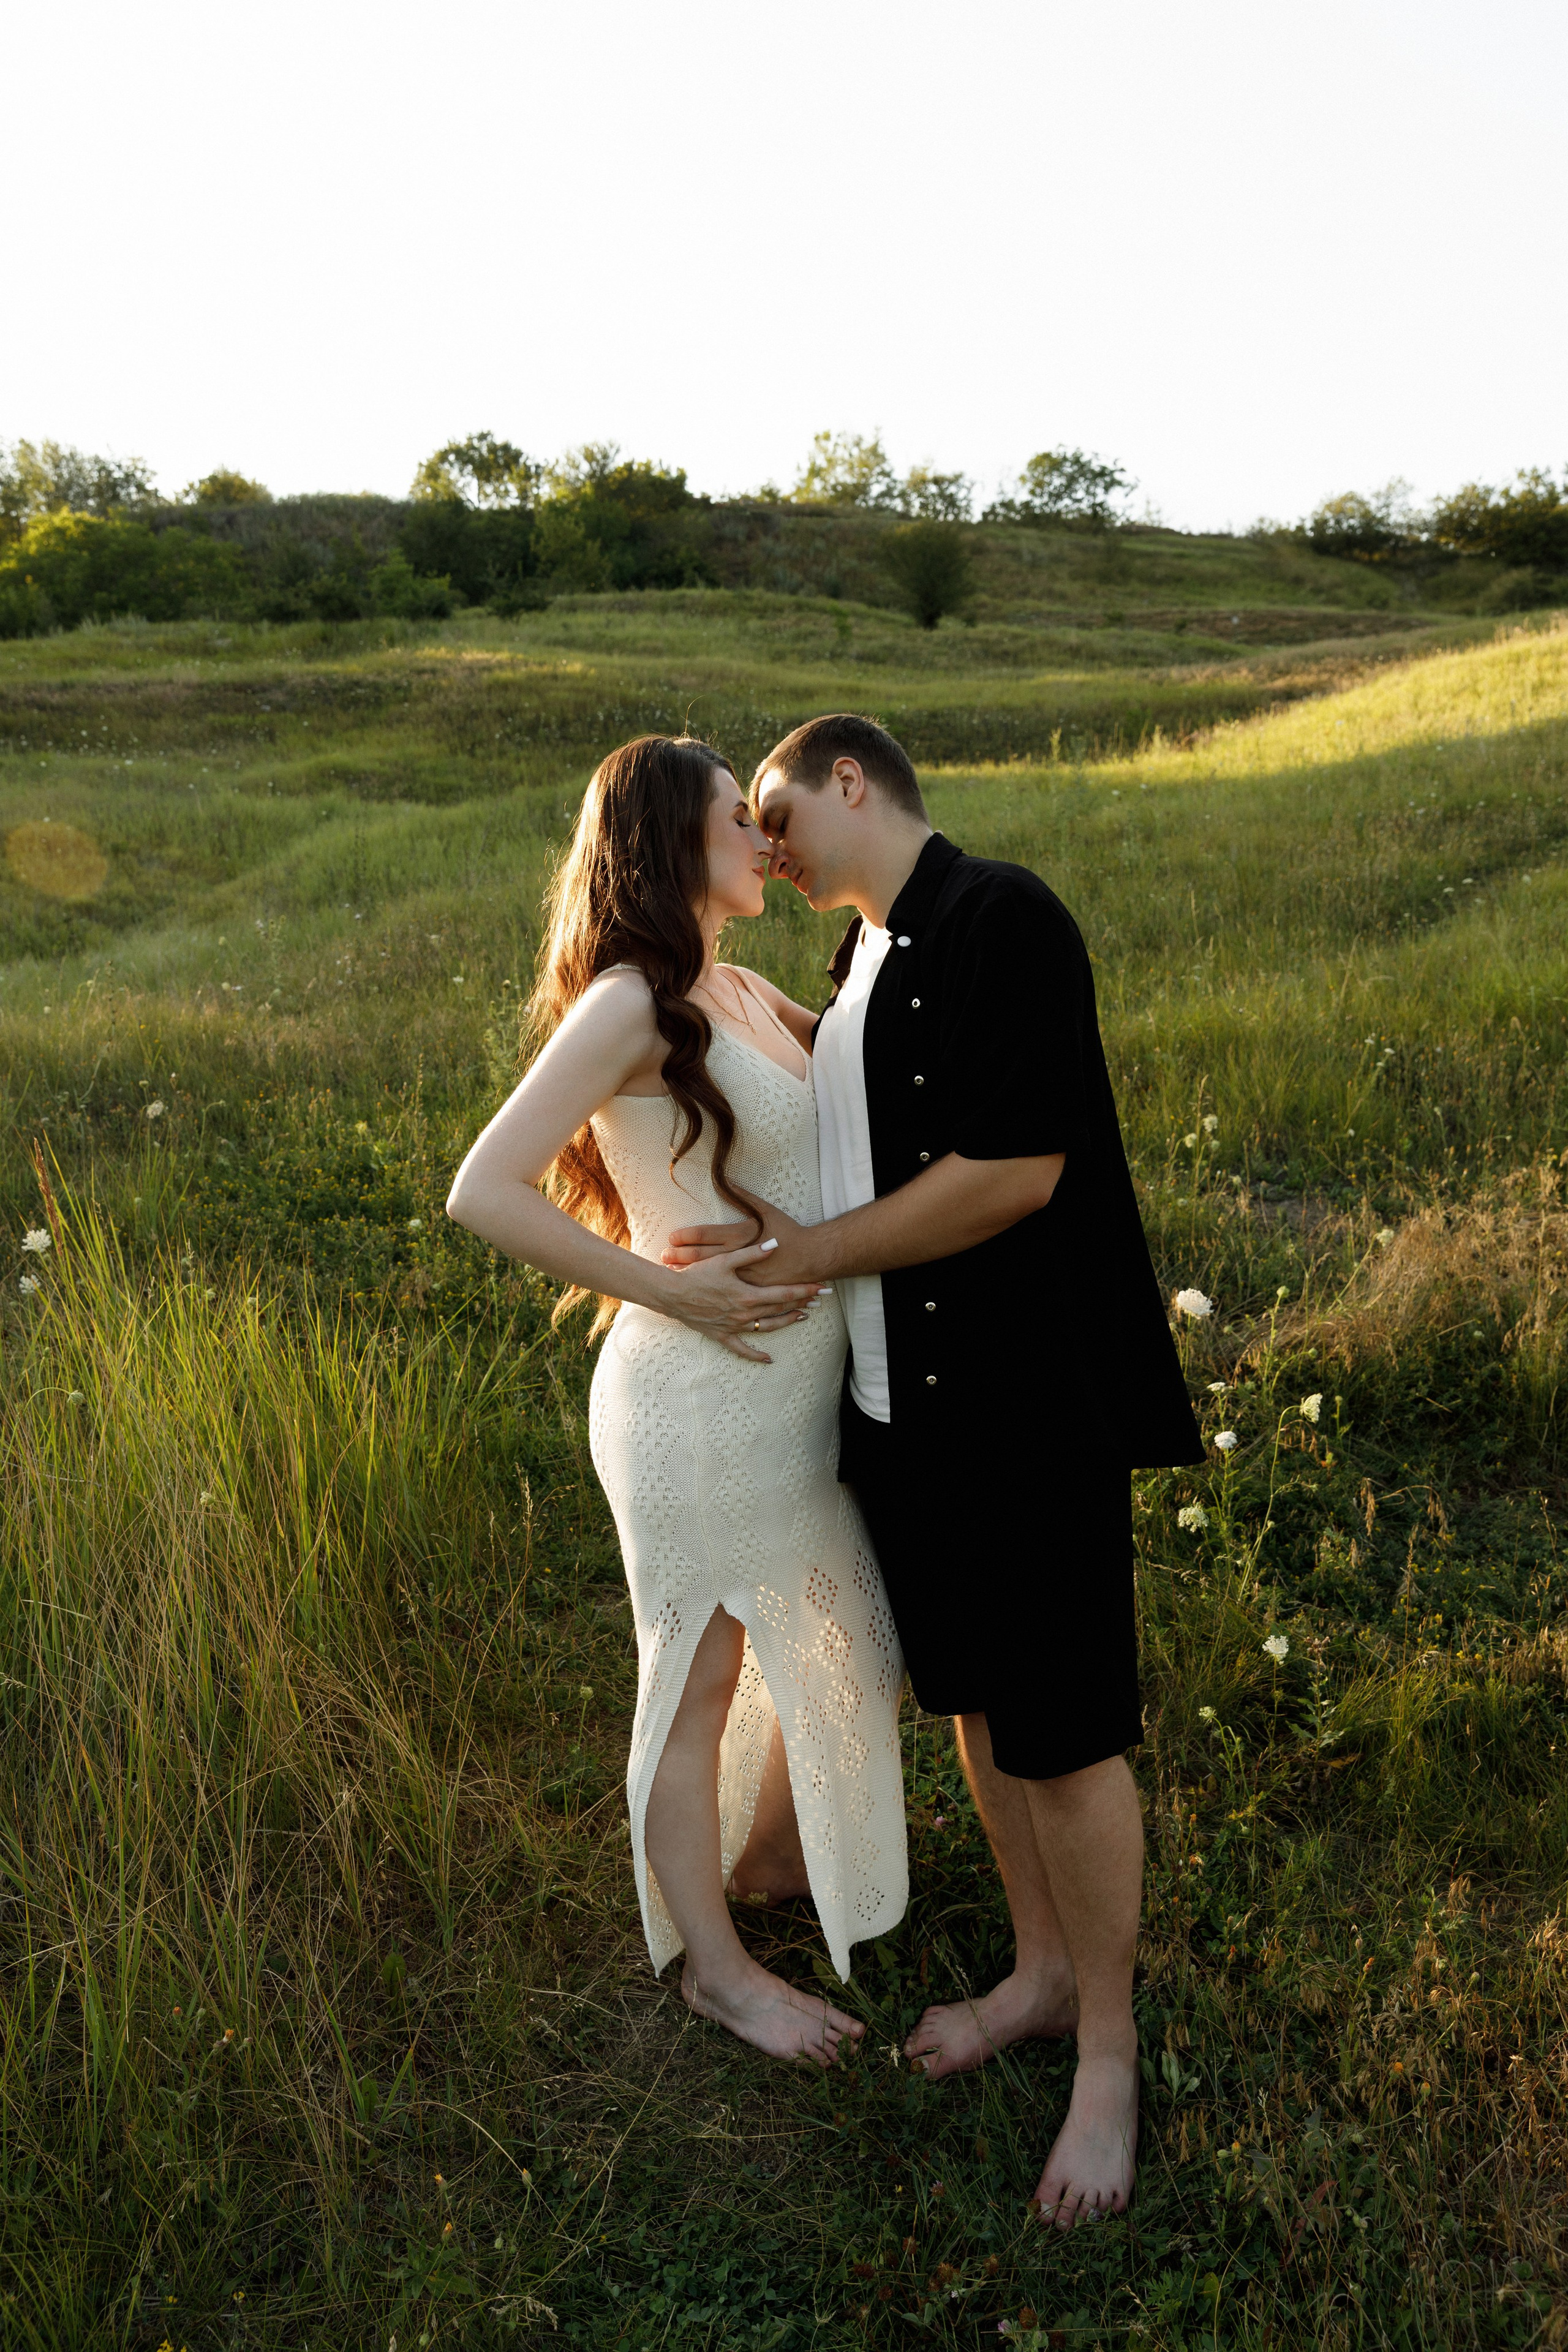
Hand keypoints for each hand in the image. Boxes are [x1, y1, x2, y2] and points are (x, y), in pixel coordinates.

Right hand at [658, 1240, 823, 1361]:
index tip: (821, 1287)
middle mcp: (745, 1314)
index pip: (783, 1293)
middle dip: (801, 1303)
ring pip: (767, 1327)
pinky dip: (755, 1355)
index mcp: (748, 1295)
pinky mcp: (723, 1335)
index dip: (804, 1290)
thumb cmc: (697, 1274)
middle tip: (820, 1298)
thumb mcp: (725, 1260)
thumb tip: (775, 1244)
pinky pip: (742, 1349)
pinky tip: (768, 1359)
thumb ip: (752, 1252)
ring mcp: (735, 1326)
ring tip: (802, 1317)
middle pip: (780, 1309)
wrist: (672, 1294)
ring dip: (786, 1322)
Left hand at [665, 1204, 813, 1285]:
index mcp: (740, 1235)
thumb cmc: (789, 1232)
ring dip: (688, 1272)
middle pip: (701, 1256)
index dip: (686, 1236)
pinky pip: (723, 1287)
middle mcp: (738, 1256)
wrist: (810, 1257)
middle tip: (664, 1255)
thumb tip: (725, 1178)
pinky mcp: (748, 1287)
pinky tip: (694, 1287)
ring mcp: (742, 1274)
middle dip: (680, 1256)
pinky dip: (706, 1285)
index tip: (672, 1237)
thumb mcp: (766, 1209)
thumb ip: (743, 1195)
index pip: (705, 1234)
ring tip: (671, 1270)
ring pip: (708, 1274)